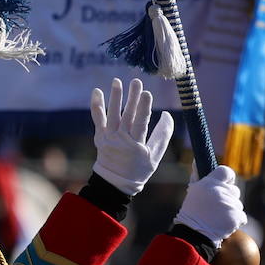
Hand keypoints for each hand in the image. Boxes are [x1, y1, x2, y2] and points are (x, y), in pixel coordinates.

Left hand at [90, 77, 173, 196]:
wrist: (115, 183)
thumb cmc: (138, 170)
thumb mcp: (154, 156)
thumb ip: (162, 135)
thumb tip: (167, 115)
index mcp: (136, 145)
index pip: (140, 123)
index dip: (143, 108)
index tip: (147, 93)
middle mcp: (121, 140)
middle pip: (127, 115)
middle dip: (132, 98)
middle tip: (136, 81)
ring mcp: (109, 138)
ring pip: (112, 115)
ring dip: (115, 97)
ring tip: (117, 81)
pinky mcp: (100, 136)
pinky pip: (97, 119)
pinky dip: (97, 105)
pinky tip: (97, 91)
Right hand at [174, 166, 245, 247]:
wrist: (194, 235)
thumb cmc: (192, 213)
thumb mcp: (193, 192)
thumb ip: (197, 175)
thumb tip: (196, 159)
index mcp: (209, 183)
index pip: (227, 171)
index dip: (228, 178)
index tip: (226, 184)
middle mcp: (220, 192)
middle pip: (235, 190)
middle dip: (229, 198)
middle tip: (218, 207)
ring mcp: (229, 205)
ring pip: (238, 204)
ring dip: (232, 210)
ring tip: (219, 217)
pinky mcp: (236, 217)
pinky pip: (242, 217)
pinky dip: (236, 221)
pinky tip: (224, 225)